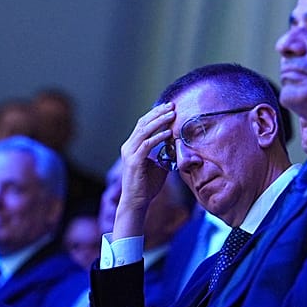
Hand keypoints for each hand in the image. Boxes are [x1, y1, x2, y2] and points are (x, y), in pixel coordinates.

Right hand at [113, 103, 175, 238]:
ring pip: (144, 131)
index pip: (143, 124)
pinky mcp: (134, 161)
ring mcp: (129, 153)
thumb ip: (165, 153)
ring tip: (172, 115)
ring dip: (159, 121)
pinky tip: (168, 133)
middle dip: (158, 113)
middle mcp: (128, 146)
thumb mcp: (159, 165)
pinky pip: (147, 145)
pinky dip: (158, 137)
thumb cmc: (147, 184)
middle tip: (172, 105)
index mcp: (132, 146)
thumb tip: (177, 144)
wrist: (137, 201)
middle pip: (143, 123)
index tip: (170, 107)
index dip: (155, 114)